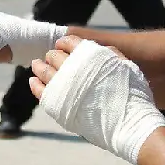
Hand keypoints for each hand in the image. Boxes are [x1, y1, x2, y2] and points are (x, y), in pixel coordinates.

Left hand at [30, 36, 164, 164]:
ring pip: (43, 70)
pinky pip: (39, 91)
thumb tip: (93, 47)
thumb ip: (107, 53)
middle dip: (52, 56)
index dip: (65, 44)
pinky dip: (35, 84)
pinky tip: (33, 81)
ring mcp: (62, 85)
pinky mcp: (56, 104)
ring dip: (39, 66)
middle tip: (51, 58)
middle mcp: (72, 66)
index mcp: (88, 53)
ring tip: (36, 65)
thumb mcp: (124, 64)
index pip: (69, 42)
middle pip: (54, 56)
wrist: (128, 122)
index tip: (62, 47)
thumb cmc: (131, 94)